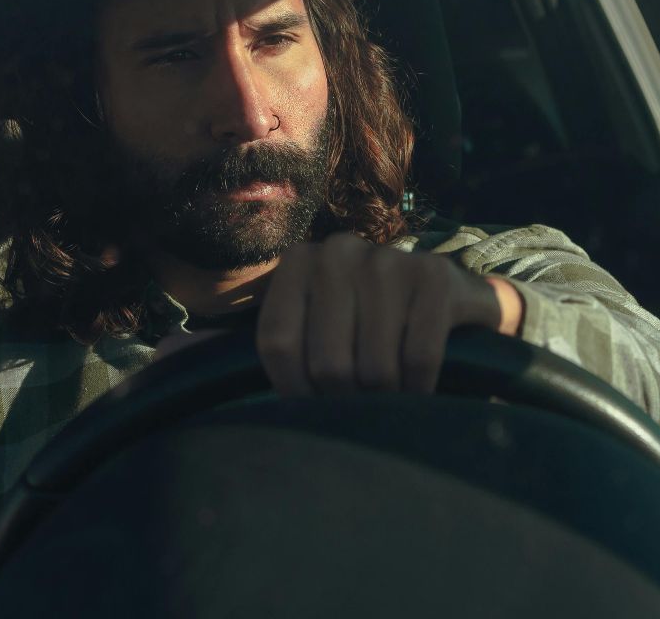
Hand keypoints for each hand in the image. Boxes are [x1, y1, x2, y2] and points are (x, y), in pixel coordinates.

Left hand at [256, 233, 524, 395]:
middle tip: (362, 404)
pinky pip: (419, 358)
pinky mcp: (436, 276)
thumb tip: (207, 374)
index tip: (314, 407)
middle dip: (346, 400)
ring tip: (391, 397)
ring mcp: (389, 258)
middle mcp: (339, 250)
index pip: (277, 343)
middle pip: (327, 363)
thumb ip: (277, 351)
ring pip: (374, 367)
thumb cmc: (369, 331)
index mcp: (298, 261)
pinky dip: (420, 388)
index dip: (294, 390)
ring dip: (386, 399)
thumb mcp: (316, 331)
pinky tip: (421, 389)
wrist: (452, 306)